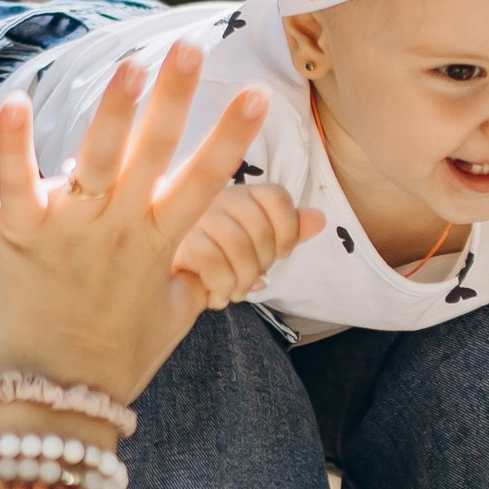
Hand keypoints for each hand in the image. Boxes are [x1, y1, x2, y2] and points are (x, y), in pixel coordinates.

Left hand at [0, 46, 313, 403]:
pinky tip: (13, 99)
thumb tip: (271, 254)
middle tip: (191, 47)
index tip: (256, 93)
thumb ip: (215, 266)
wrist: (52, 399)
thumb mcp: (179, 309)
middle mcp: (120, 227)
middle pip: (155, 153)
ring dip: (115, 108)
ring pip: (98, 156)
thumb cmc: (117, 356)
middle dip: (175, 98)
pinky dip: (14, 142)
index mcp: (159, 243)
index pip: (204, 180)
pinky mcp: (21, 234)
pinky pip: (18, 180)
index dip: (230, 136)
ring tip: (132, 62)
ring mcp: (71, 228)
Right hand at [170, 177, 317, 313]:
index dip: (287, 231)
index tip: (281, 253)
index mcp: (241, 193)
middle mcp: (218, 197)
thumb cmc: (219, 259)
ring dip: (243, 280)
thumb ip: (288, 232)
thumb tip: (319, 219)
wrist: (169, 279)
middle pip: (261, 228)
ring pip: (239, 248)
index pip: (277, 197)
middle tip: (251, 277)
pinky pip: (215, 266)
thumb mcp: (257, 245)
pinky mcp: (179, 243)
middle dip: (263, 263)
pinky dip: (223, 288)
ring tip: (234, 290)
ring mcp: (195, 218)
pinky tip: (217, 295)